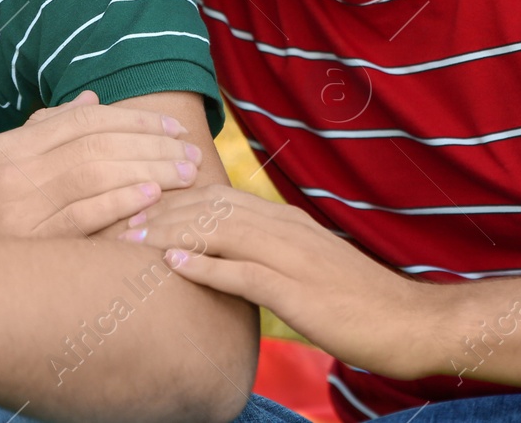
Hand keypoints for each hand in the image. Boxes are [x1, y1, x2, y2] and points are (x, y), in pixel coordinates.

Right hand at [0, 91, 202, 237]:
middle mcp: (16, 171)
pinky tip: (151, 200)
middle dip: (150, 143)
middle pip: (97, 144)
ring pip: (96, 174)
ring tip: (183, 173)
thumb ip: (41, 132)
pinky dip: (120, 205)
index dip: (132, 119)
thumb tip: (89, 100)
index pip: (83, 120)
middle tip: (189, 151)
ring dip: (148, 169)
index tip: (168, 126)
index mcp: (10, 147)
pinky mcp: (30, 244)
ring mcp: (22, 207)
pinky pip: (84, 218)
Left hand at [118, 185, 443, 379]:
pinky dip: (207, 267)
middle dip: (156, 210)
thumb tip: (223, 258)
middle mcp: (284, 228)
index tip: (128, 207)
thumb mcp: (303, 269)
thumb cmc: (356, 302)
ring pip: (219, 231)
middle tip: (110, 219)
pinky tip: (173, 267)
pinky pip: (246, 273)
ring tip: (127, 238)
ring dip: (169, 233)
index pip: (214, 198)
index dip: (168, 200)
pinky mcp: (299, 291)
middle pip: (208, 207)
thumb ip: (265, 256)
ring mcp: (293, 256)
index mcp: (283, 221)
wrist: (410, 322)